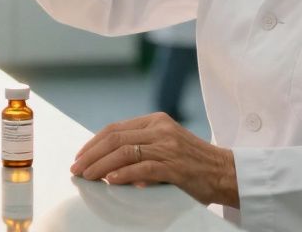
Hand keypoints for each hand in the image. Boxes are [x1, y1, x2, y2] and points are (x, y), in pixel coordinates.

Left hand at [69, 112, 239, 207]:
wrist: (225, 172)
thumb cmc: (193, 162)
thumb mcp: (166, 145)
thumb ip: (141, 147)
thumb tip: (108, 163)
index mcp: (156, 121)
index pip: (115, 128)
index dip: (93, 143)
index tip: (79, 156)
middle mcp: (160, 130)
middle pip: (115, 138)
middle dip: (91, 154)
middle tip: (76, 169)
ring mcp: (168, 147)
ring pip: (125, 152)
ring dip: (101, 165)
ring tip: (87, 176)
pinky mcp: (175, 166)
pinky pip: (143, 168)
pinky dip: (124, 174)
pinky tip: (110, 180)